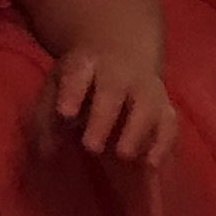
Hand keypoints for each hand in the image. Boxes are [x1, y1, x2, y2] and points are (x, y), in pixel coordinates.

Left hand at [41, 49, 177, 168]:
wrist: (123, 51)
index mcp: (86, 64)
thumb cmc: (82, 82)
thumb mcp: (57, 89)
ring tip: (124, 155)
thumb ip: (47, 121)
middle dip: (103, 118)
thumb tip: (47, 152)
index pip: (78, 74)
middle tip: (91, 147)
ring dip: (136, 131)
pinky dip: (162, 143)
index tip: (64, 113)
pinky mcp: (164, 106)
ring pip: (147, 106)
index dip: (72, 92)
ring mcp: (145, 87)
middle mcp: (119, 73)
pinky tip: (151, 164)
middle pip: (113, 91)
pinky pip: (169, 123)